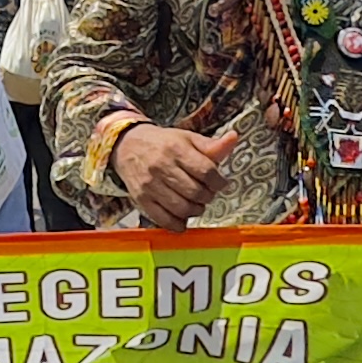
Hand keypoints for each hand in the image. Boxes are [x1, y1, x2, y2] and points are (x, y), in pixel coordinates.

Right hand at [114, 125, 237, 227]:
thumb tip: (234, 138)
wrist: (128, 146)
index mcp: (176, 149)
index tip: (220, 183)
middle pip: (195, 192)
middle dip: (207, 196)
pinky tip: (183, 217)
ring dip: (195, 210)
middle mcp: (162, 167)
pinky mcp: (142, 199)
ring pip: (182, 208)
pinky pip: (164, 220)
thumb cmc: (163, 143)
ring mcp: (150, 185)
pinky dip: (178, 223)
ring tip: (196, 203)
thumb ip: (212, 145)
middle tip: (207, 193)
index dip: (219, 182)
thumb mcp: (188, 138)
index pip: (206, 171)